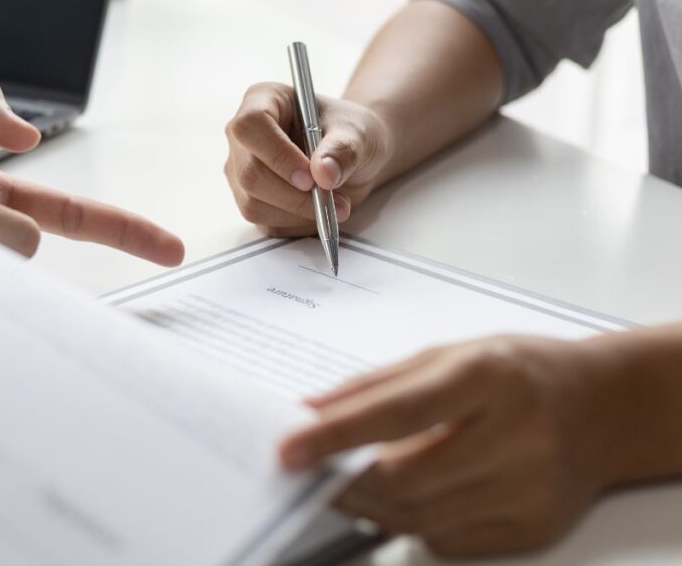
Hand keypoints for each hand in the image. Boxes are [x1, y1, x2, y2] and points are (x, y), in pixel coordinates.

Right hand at [224, 82, 392, 236]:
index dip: (277, 155)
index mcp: (263, 101)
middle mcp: (243, 137)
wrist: (352, 157)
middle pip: (250, 173)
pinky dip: (297, 223)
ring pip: (253, 203)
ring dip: (298, 212)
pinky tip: (318, 210)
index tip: (310, 177)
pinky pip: (265, 223)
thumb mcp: (357, 133)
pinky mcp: (250, 200)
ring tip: (334, 204)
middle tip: (330, 198)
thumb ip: (343, 150)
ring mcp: (241, 170)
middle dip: (293, 194)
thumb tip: (323, 173)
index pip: (251, 126)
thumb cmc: (349, 133)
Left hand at [279, 337, 616, 558]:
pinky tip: (403, 498)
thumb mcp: (449, 354)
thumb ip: (376, 385)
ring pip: (419, 518)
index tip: (290, 449)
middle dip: (343, 479)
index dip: (338, 435)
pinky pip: (447, 540)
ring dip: (368, 504)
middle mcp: (516, 435)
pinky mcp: (533, 528)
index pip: (400, 412)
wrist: (604, 408)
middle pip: (404, 478)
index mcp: (489, 377)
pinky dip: (411, 522)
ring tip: (347, 482)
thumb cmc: (519, 371)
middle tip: (310, 471)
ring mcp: (529, 489)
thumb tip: (311, 411)